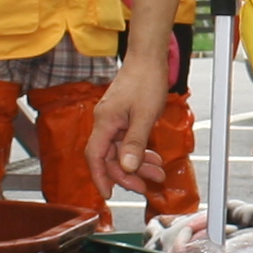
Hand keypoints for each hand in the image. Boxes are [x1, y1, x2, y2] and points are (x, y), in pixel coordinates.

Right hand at [89, 47, 178, 198]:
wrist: (149, 57)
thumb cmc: (146, 80)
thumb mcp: (145, 115)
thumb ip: (135, 142)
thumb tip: (127, 167)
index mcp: (105, 122)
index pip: (95, 157)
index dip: (100, 177)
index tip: (109, 194)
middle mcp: (105, 122)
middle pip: (109, 157)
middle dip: (127, 174)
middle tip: (146, 186)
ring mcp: (114, 120)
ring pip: (121, 151)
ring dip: (138, 164)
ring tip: (157, 174)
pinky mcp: (123, 117)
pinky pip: (127, 141)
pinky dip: (139, 151)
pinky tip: (152, 159)